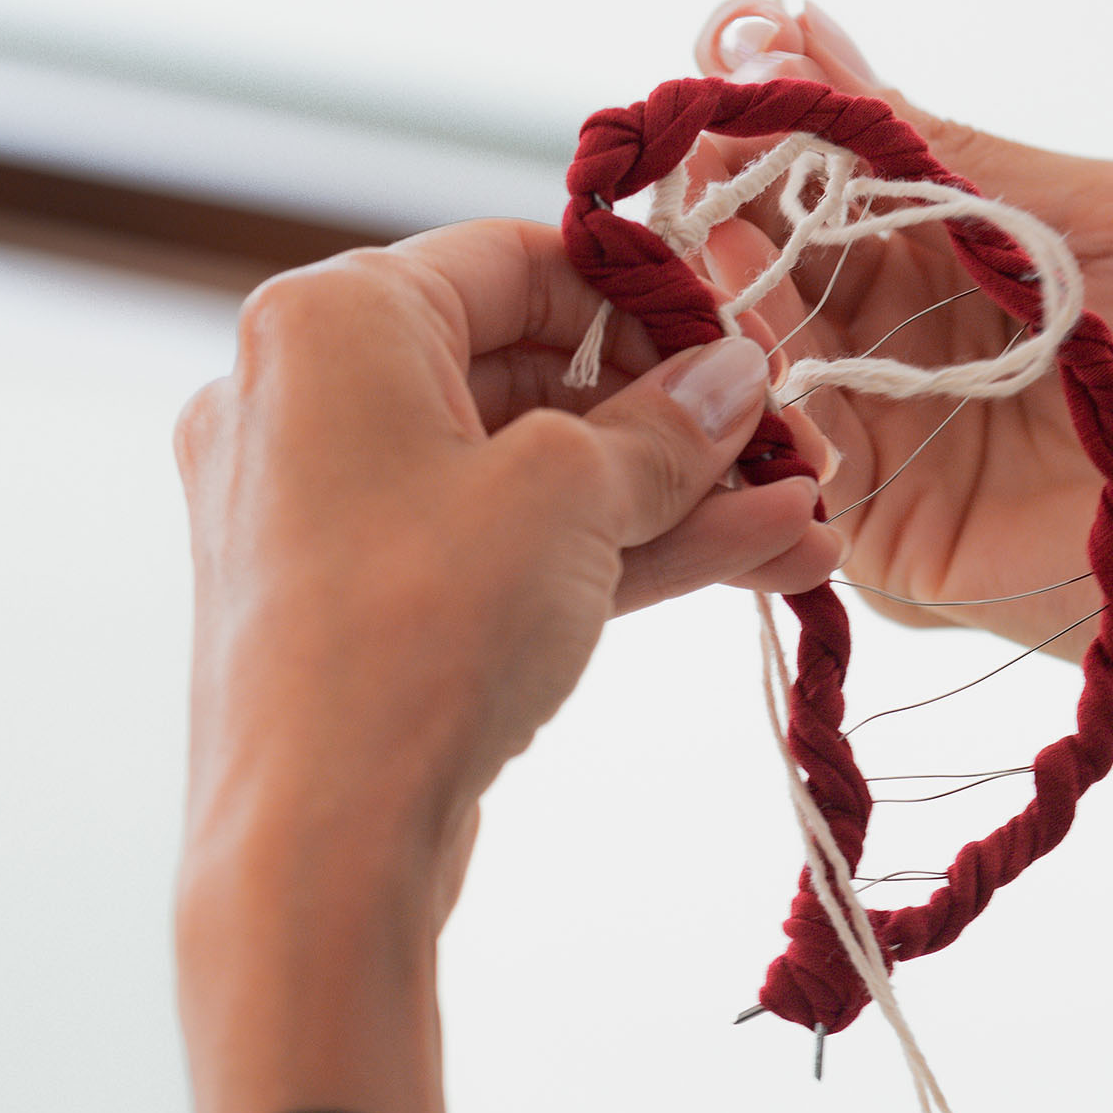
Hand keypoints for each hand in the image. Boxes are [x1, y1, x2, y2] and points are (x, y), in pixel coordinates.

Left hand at [171, 221, 838, 1112]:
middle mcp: (305, 402)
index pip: (512, 262)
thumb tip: (734, 375)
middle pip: (525, 371)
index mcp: (328, 323)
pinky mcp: (360, 611)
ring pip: (527, 476)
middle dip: (674, 414)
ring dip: (669, 493)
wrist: (318, 849)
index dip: (645, 297)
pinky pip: (501, 549)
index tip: (744, 343)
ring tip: (808, 516)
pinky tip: (755, 558)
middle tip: (792, 442)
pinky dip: (611, 550)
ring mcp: (328, 515)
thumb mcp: (571, 497)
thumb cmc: (419, 632)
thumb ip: (666, 428)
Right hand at [685, 0, 1112, 941]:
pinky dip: (764, 413)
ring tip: (713, 242)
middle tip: (695, 161)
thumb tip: (804, 35)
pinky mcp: (887, 547)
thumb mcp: (1089, 210)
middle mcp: (904, 353)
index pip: (818, 192)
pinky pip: (797, 479)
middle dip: (726, 218)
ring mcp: (891, 450)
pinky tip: (751, 347)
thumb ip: (935, 148)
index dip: (764, 138)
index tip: (718, 76)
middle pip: (772, 280)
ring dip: (728, 306)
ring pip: (764, 374)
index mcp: (955, 261)